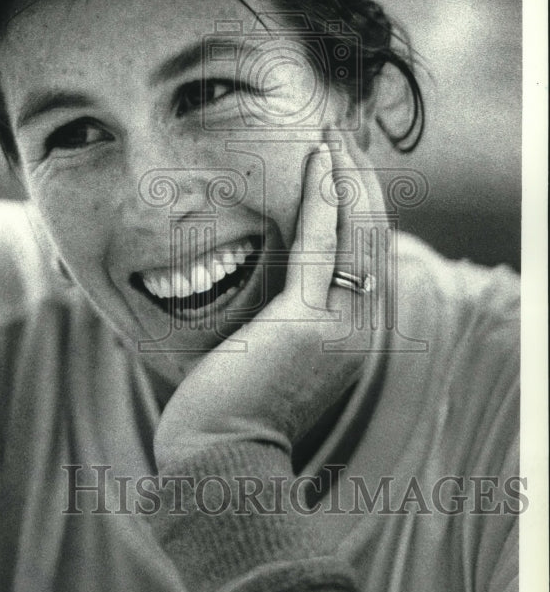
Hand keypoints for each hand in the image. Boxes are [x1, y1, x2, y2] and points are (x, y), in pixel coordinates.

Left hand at [154, 132, 389, 473]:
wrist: (217, 462)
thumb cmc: (230, 411)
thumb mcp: (272, 357)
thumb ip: (286, 320)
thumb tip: (271, 288)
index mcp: (354, 335)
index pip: (369, 253)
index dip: (361, 202)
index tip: (343, 161)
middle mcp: (360, 328)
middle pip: (373, 234)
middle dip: (359, 176)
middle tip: (341, 130)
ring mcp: (341, 326)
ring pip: (357, 232)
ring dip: (345, 174)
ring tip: (331, 130)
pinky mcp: (309, 322)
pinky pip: (323, 245)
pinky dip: (322, 198)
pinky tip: (317, 160)